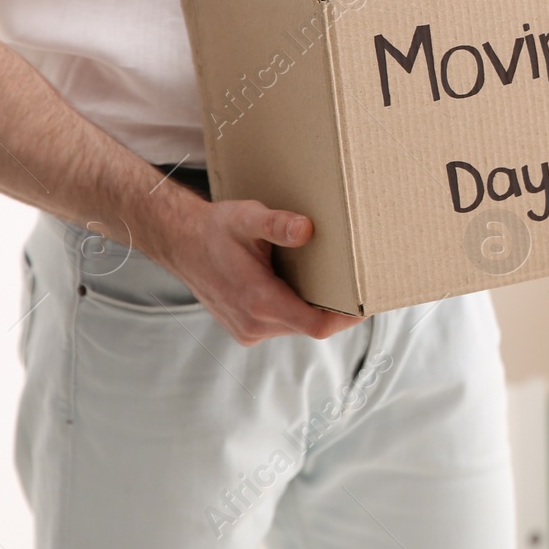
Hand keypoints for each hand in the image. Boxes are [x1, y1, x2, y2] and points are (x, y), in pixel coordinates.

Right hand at [142, 196, 361, 344]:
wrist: (181, 244)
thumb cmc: (216, 229)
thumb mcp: (247, 218)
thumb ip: (277, 224)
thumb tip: (307, 230)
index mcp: (259, 301)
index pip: (317, 325)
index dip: (347, 318)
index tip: (368, 302)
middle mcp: (254, 324)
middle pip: (311, 325)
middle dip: (335, 309)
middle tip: (357, 283)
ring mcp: (248, 330)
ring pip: (297, 325)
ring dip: (314, 307)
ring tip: (333, 281)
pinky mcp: (246, 329)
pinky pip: (282, 324)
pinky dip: (296, 308)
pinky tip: (301, 285)